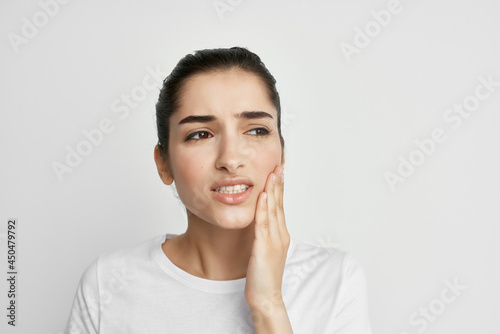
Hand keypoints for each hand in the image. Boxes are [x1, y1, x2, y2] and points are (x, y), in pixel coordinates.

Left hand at [245, 165, 289, 312]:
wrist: (266, 298)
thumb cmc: (263, 277)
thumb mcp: (265, 251)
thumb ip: (264, 236)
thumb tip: (259, 222)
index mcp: (281, 235)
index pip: (280, 207)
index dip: (279, 189)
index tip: (278, 172)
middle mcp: (280, 235)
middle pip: (279, 204)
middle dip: (278, 184)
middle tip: (279, 165)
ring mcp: (274, 241)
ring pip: (273, 210)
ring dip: (272, 190)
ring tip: (272, 173)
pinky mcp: (264, 248)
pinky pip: (263, 224)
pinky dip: (263, 208)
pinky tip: (262, 195)